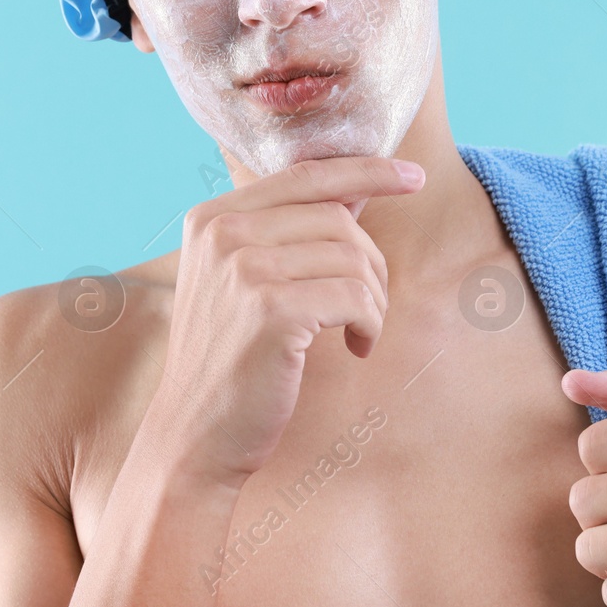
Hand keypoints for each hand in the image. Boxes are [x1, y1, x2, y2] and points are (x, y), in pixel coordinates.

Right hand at [149, 156, 424, 487]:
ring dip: (373, 299)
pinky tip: (355, 347)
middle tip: (368, 308)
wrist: (193, 436)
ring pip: (353, 256)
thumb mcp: (241, 281)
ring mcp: (244, 268)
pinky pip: (356, 296)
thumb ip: (287, 231)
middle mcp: (223, 232)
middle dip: (371, 262)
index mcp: (212, 217)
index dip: (367, 170)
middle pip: (337, 217)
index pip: (305, 174)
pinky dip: (370, 322)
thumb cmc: (229, 361)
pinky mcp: (272, 310)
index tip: (414, 175)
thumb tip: (357, 189)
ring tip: (359, 332)